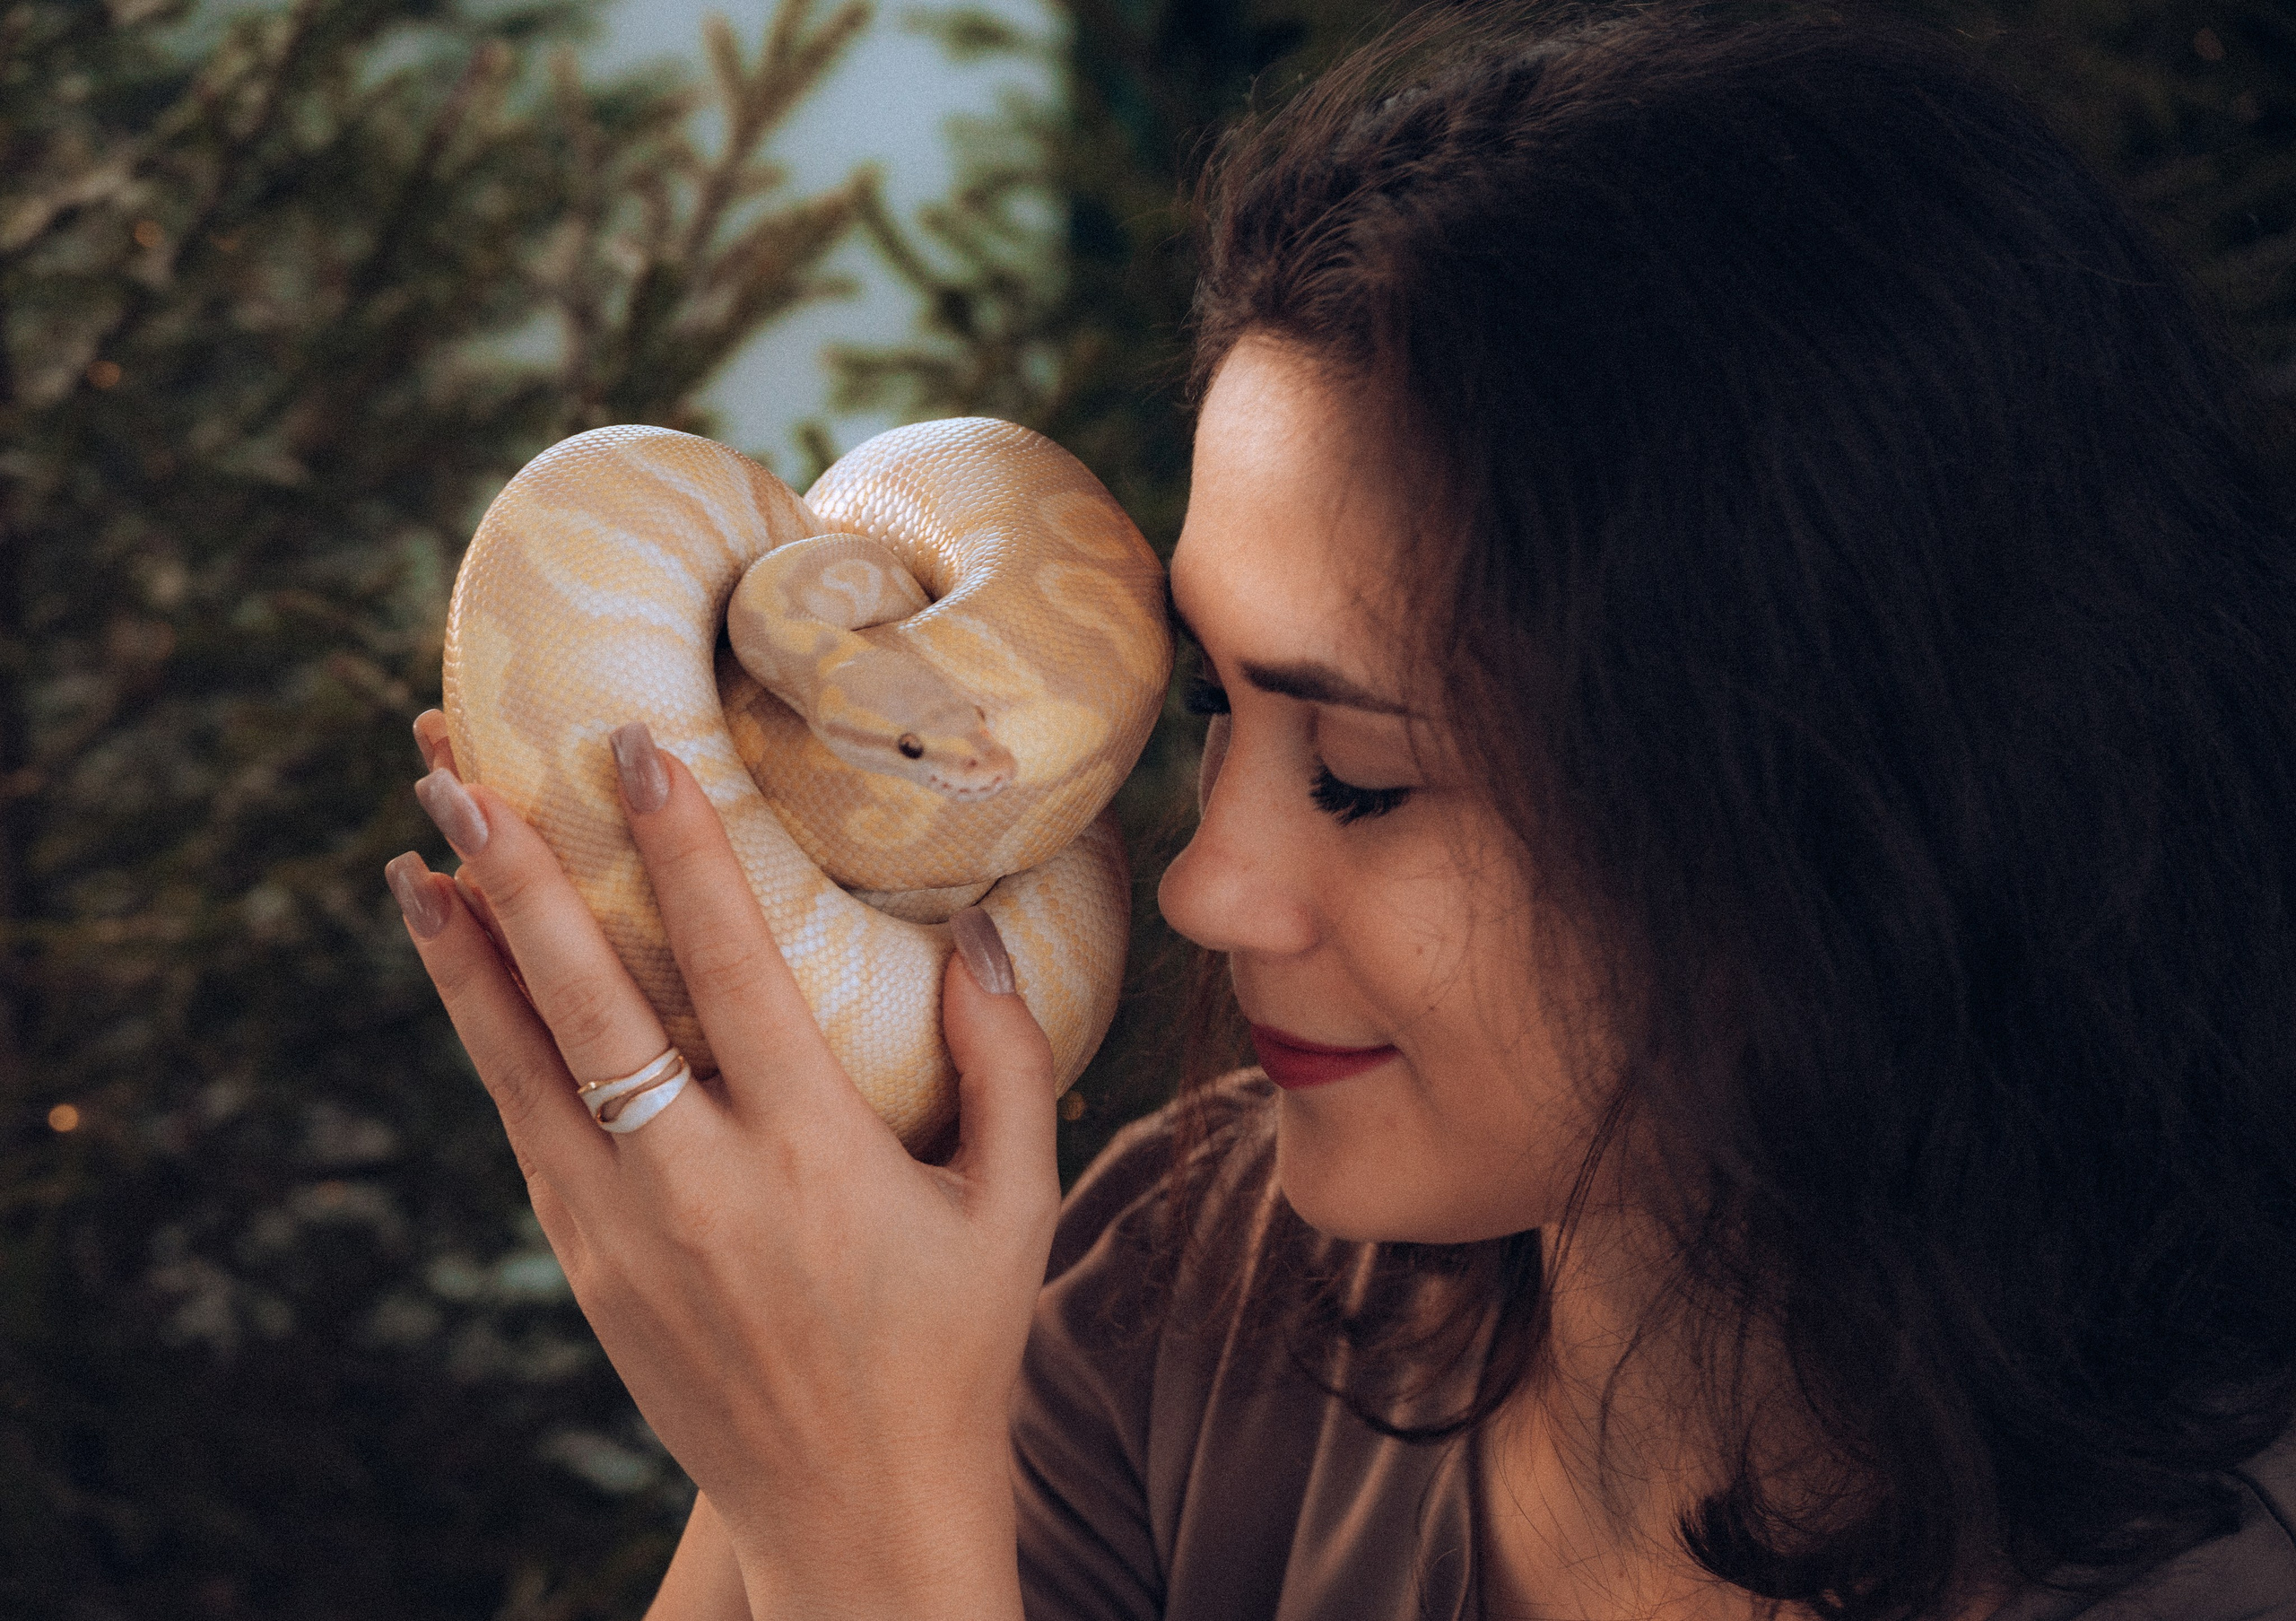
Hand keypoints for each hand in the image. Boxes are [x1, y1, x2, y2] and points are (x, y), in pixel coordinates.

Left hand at [387, 712, 1058, 1619]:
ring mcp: (623, 1232)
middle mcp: (700, 1184)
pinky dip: (488, 1038)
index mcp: (815, 1155)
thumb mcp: (1015, 1207)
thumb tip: (981, 929)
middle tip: (453, 768)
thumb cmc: (953, 1349)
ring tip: (412, 852)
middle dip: (514, 873)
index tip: (635, 747)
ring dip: (462, 950)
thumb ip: (1007, 1061)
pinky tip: (468, 973)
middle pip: (584, 1000)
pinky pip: (528, 1126)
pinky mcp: (587, 1270)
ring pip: (518, 1062)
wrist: (858, 1517)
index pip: (734, 966)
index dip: (681, 848)